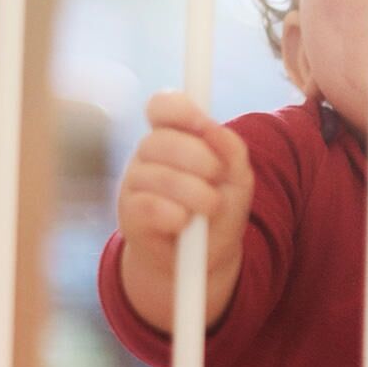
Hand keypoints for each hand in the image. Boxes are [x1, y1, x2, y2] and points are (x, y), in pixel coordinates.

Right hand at [116, 91, 253, 328]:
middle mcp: (148, 154)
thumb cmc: (219, 211)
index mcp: (174, 136)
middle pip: (160, 139)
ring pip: (157, 175)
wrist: (204, 259)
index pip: (161, 107)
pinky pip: (147, 206)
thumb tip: (214, 128)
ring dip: (193, 193)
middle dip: (197, 157)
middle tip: (217, 175)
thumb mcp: (238, 180)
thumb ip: (231, 150)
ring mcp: (134, 182)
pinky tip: (184, 223)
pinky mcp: (128, 213)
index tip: (202, 121)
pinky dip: (174, 215)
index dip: (178, 108)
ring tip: (210, 208)